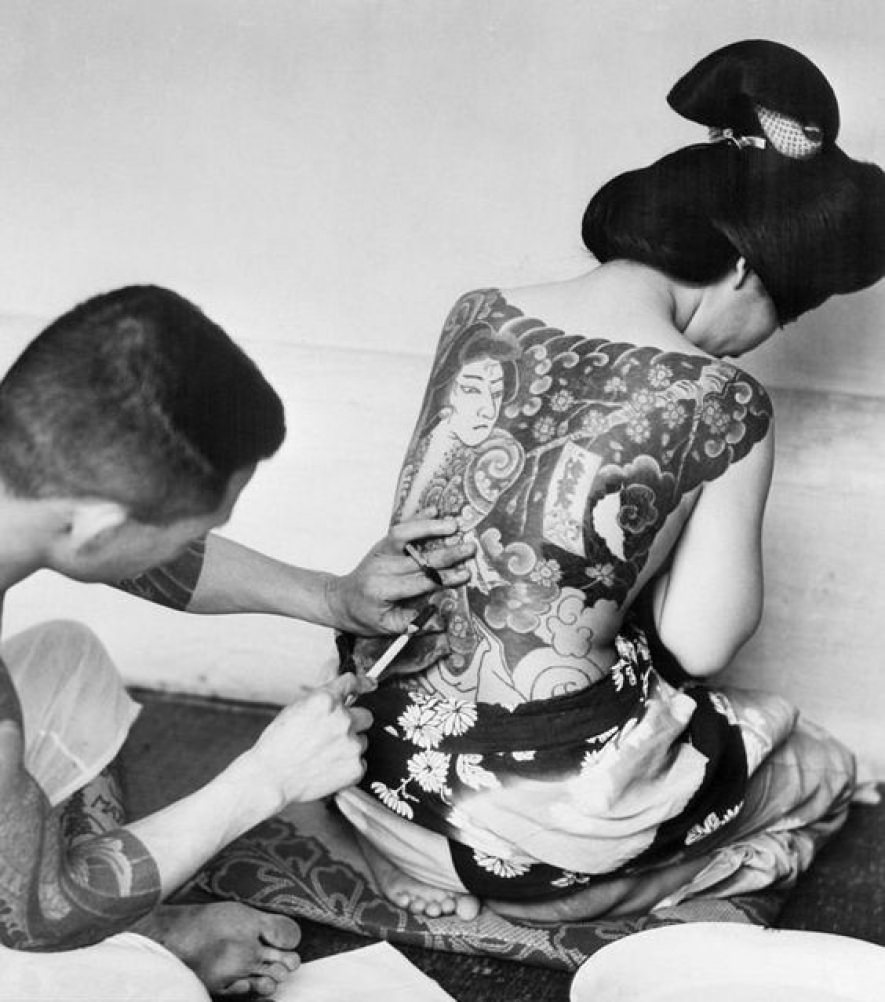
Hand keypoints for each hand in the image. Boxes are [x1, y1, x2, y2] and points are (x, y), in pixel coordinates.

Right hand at [245, 674, 372, 806]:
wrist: (270, 778)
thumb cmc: (277, 744)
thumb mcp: (296, 709)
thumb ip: (322, 697)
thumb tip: (338, 686)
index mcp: (326, 700)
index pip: (352, 683)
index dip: (363, 683)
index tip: (371, 685)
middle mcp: (343, 720)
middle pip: (366, 715)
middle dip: (354, 722)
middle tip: (335, 734)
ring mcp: (351, 745)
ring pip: (363, 740)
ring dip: (350, 744)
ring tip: (325, 755)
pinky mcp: (355, 768)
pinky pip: (360, 761)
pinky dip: (348, 764)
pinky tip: (328, 768)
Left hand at [325, 509, 475, 634]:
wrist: (341, 600)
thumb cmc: (365, 616)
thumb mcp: (387, 628)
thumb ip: (414, 624)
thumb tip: (444, 621)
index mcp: (383, 590)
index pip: (418, 582)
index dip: (443, 578)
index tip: (465, 574)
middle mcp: (381, 568)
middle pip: (418, 558)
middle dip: (446, 553)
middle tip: (469, 548)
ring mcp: (380, 553)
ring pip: (405, 535)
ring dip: (430, 528)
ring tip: (453, 525)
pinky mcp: (382, 544)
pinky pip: (400, 529)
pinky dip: (417, 518)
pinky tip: (434, 511)